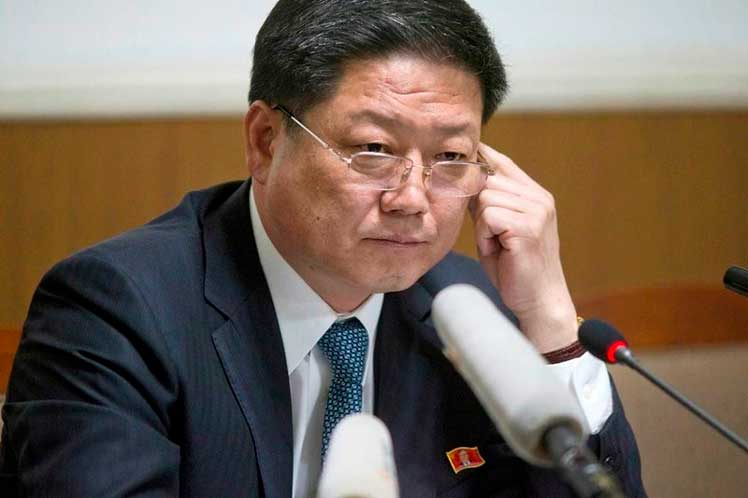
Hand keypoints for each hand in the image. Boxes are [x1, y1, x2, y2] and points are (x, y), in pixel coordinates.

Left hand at [469, 143, 577, 351]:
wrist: (538, 302)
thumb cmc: (514, 268)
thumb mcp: (500, 229)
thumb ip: (489, 204)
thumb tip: (466, 179)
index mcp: (536, 196)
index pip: (503, 162)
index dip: (481, 158)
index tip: (463, 159)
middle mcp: (540, 199)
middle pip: (488, 180)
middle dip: (479, 209)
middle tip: (492, 237)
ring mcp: (537, 211)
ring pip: (486, 198)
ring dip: (482, 226)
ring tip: (497, 245)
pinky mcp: (528, 227)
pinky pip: (488, 217)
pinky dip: (485, 236)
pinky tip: (499, 250)